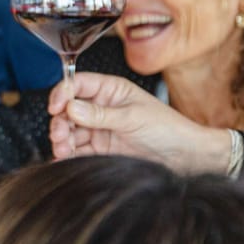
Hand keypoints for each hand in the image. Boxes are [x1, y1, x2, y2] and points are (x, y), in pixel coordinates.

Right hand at [48, 73, 230, 173]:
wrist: (186, 158)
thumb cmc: (168, 129)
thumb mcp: (133, 117)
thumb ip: (100, 114)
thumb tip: (70, 107)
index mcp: (111, 91)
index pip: (78, 85)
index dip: (63, 94)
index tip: (56, 107)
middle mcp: (101, 108)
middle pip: (68, 110)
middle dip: (60, 122)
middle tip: (59, 135)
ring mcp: (100, 129)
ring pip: (70, 131)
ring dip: (61, 139)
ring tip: (62, 150)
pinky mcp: (100, 149)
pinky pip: (77, 150)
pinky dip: (67, 154)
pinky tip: (63, 159)